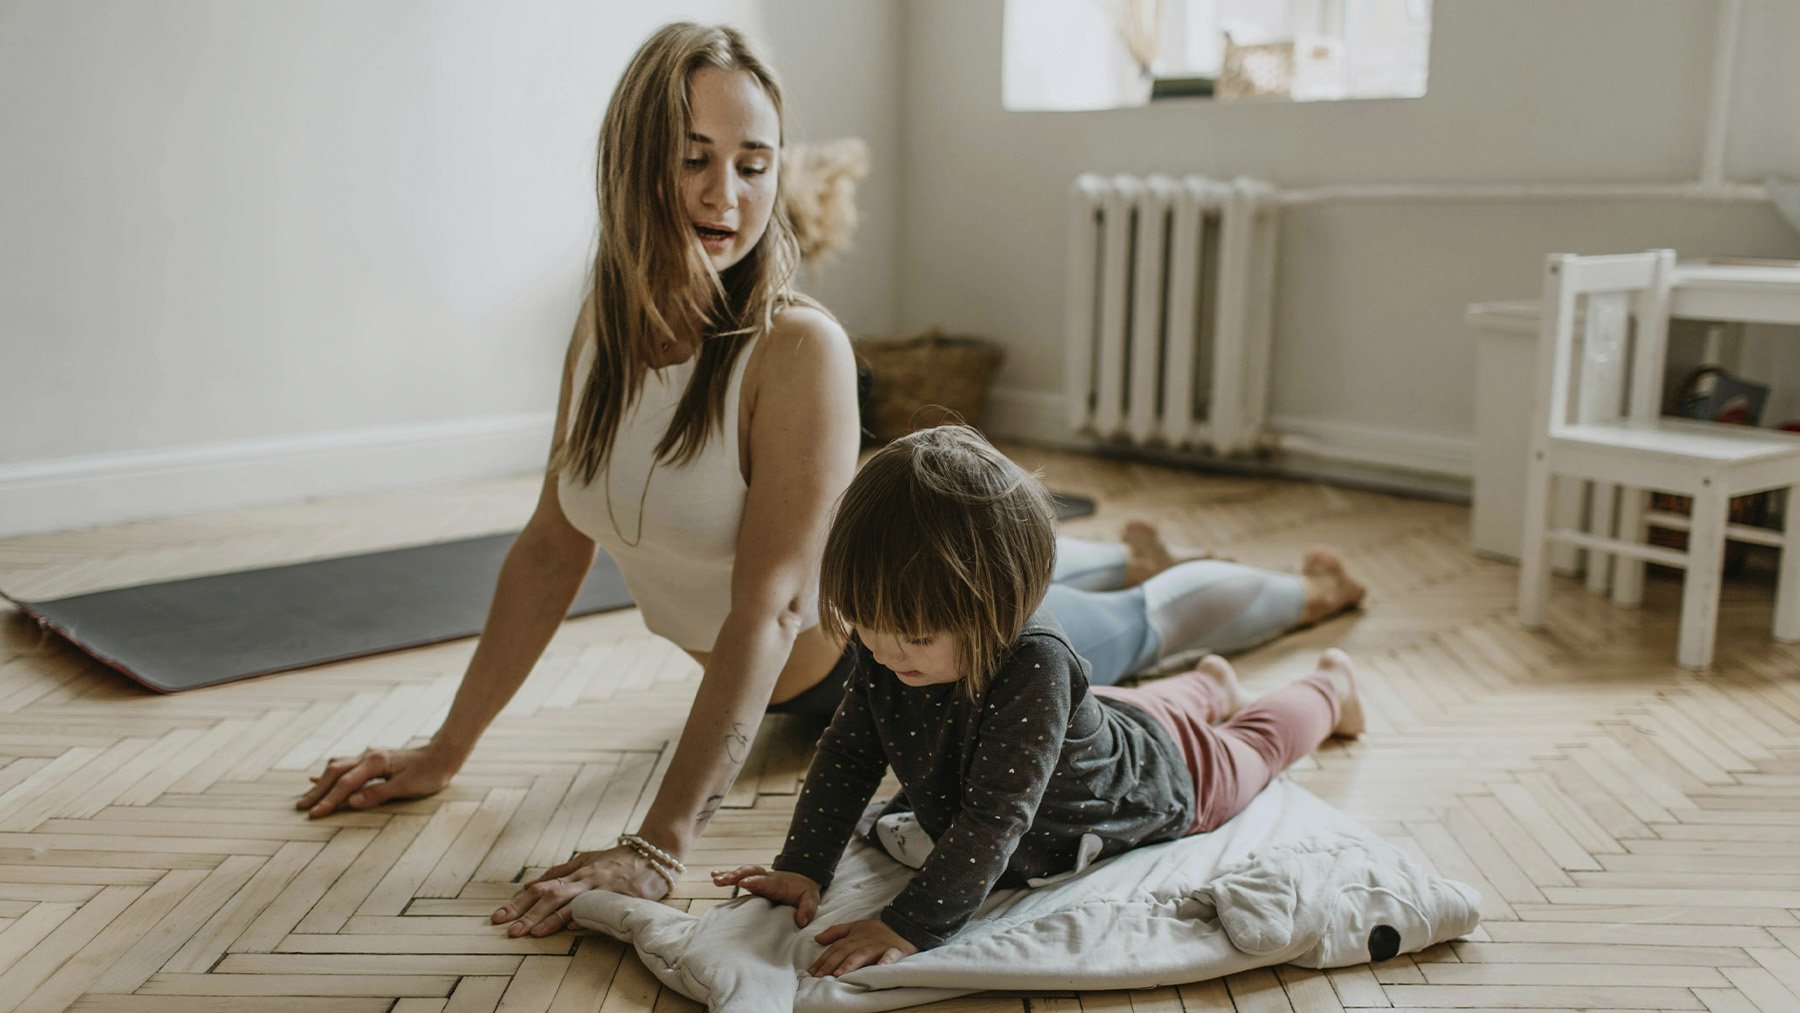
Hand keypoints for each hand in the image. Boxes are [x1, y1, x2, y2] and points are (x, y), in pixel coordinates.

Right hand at [297, 744, 458, 817]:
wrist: (442, 754)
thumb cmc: (429, 773)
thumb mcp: (407, 787)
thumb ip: (378, 794)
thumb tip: (350, 802)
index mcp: (376, 762)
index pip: (346, 784)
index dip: (329, 800)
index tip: (315, 814)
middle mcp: (368, 756)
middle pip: (335, 773)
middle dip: (318, 791)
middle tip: (302, 807)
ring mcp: (369, 756)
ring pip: (338, 768)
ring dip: (322, 783)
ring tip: (307, 798)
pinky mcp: (372, 760)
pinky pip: (345, 766)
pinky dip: (330, 775)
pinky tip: (318, 778)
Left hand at [492, 844, 669, 936]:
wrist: (656, 852)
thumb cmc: (619, 860)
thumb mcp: (586, 861)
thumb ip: (559, 873)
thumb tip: (529, 886)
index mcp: (575, 872)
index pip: (540, 888)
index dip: (519, 903)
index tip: (498, 918)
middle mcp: (584, 878)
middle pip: (550, 896)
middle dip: (527, 914)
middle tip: (508, 930)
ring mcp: (602, 886)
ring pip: (571, 902)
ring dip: (550, 918)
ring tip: (532, 933)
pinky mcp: (622, 895)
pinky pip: (601, 906)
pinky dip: (585, 915)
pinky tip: (571, 925)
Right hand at [710, 865, 820, 926]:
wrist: (803, 879)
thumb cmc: (805, 892)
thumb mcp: (812, 900)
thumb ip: (807, 910)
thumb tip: (800, 922)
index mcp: (780, 884)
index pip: (766, 882)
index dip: (755, 881)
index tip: (744, 882)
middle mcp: (767, 878)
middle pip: (751, 873)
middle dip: (738, 875)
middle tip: (724, 880)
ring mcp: (759, 878)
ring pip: (743, 873)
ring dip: (729, 875)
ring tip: (715, 879)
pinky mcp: (753, 881)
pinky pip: (739, 876)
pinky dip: (727, 874)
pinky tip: (714, 875)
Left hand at [808, 919, 915, 977]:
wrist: (905, 925)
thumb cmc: (878, 930)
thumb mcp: (856, 926)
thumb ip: (836, 932)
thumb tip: (817, 938)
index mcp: (854, 937)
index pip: (835, 948)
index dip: (823, 959)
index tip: (811, 971)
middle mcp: (863, 942)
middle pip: (844, 952)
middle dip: (831, 964)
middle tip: (819, 976)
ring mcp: (879, 946)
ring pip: (862, 955)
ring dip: (851, 964)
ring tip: (840, 974)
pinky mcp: (895, 950)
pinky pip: (890, 956)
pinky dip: (886, 961)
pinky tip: (880, 967)